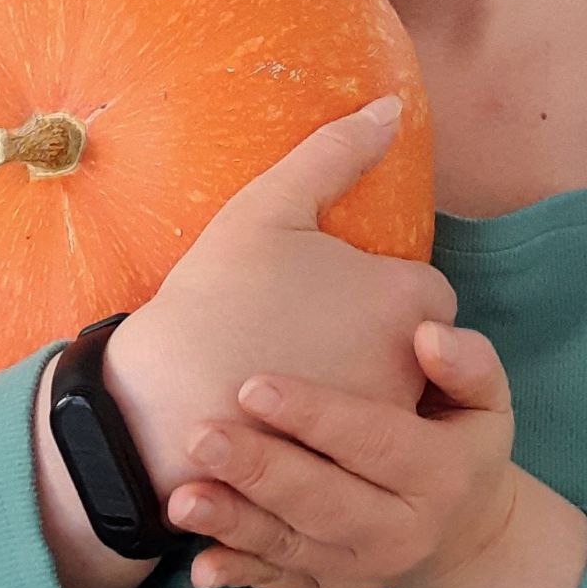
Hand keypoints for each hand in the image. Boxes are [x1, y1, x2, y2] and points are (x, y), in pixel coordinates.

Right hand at [104, 95, 456, 518]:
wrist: (157, 404)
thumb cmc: (216, 294)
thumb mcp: (270, 207)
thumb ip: (336, 152)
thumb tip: (390, 104)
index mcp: (405, 300)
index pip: (429, 294)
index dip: (381, 291)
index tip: (333, 294)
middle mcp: (412, 371)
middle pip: (418, 353)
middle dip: (380, 345)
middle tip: (312, 335)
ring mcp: (383, 433)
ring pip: (395, 407)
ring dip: (363, 394)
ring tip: (299, 376)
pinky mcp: (351, 483)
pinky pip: (364, 458)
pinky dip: (338, 446)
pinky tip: (290, 429)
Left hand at [166, 319, 518, 587]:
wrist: (468, 528)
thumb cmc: (464, 435)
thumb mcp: (486, 398)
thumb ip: (466, 362)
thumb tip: (428, 334)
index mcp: (440, 474)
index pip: (373, 440)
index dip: (315, 415)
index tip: (253, 385)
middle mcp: (401, 530)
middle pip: (324, 500)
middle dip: (259, 470)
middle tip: (200, 436)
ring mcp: (363, 567)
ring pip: (294, 546)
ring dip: (235, 523)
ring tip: (181, 497)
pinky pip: (283, 585)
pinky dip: (241, 574)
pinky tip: (199, 563)